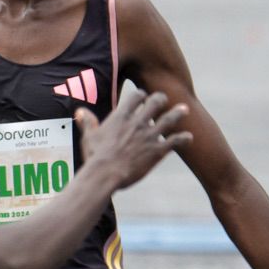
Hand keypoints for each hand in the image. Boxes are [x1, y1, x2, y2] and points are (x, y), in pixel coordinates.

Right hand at [76, 88, 191, 188]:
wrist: (105, 174)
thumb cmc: (95, 156)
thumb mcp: (89, 137)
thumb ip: (88, 122)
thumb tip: (80, 111)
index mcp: (121, 116)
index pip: (135, 96)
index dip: (140, 94)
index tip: (142, 96)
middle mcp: (138, 122)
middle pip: (155, 102)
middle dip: (160, 99)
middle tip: (163, 100)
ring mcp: (149, 135)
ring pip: (169, 119)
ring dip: (178, 113)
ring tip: (184, 110)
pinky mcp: (157, 150)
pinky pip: (175, 141)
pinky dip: (183, 139)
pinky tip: (188, 138)